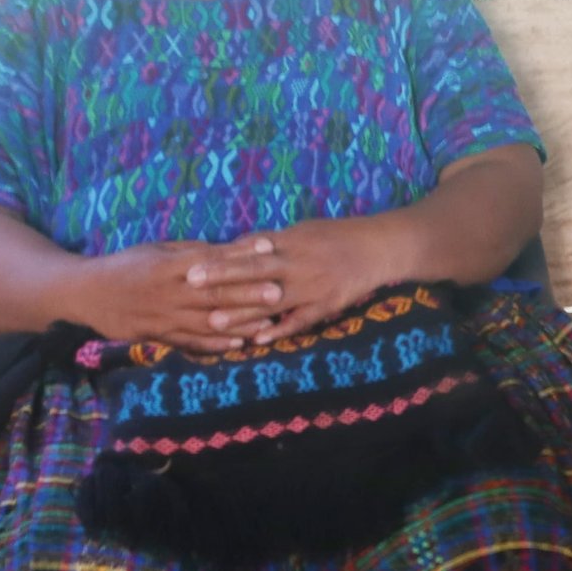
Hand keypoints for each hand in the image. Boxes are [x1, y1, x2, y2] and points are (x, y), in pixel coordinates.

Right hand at [62, 241, 274, 352]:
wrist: (84, 293)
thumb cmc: (127, 265)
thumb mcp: (157, 250)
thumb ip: (192, 252)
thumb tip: (232, 249)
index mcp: (166, 265)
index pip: (208, 260)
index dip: (238, 256)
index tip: (268, 251)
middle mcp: (166, 292)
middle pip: (211, 294)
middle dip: (246, 294)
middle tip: (277, 292)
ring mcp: (161, 317)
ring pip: (205, 322)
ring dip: (238, 324)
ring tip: (268, 324)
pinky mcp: (155, 335)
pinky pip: (188, 342)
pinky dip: (213, 344)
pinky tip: (238, 344)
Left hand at [184, 217, 411, 344]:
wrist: (380, 247)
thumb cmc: (337, 236)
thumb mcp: (303, 230)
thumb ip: (270, 240)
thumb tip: (235, 246)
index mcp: (291, 242)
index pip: (249, 251)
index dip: (220, 259)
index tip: (191, 265)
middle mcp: (299, 263)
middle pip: (254, 271)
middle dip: (222, 279)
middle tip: (191, 284)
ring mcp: (313, 286)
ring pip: (272, 301)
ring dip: (243, 312)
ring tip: (214, 321)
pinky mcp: (327, 304)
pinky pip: (300, 320)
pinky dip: (279, 330)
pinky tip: (258, 341)